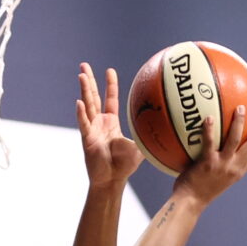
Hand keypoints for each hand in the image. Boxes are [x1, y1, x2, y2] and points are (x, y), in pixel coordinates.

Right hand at [75, 64, 141, 189]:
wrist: (112, 181)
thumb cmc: (124, 166)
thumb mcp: (141, 145)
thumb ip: (149, 133)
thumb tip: (168, 126)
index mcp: (111, 123)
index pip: (110, 99)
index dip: (110, 85)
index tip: (109, 70)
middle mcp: (99, 123)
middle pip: (94, 97)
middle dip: (90, 81)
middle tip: (85, 64)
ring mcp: (92, 130)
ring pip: (87, 105)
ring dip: (84, 89)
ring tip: (82, 74)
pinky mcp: (87, 139)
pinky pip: (84, 124)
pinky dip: (81, 113)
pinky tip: (78, 102)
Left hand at [174, 105, 246, 204]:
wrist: (190, 202)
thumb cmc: (201, 190)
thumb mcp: (218, 179)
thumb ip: (223, 166)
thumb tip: (220, 150)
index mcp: (239, 172)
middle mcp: (234, 168)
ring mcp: (222, 165)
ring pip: (235, 139)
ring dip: (239, 122)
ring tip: (240, 108)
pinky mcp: (208, 163)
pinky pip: (209, 142)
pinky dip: (209, 129)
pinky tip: (208, 117)